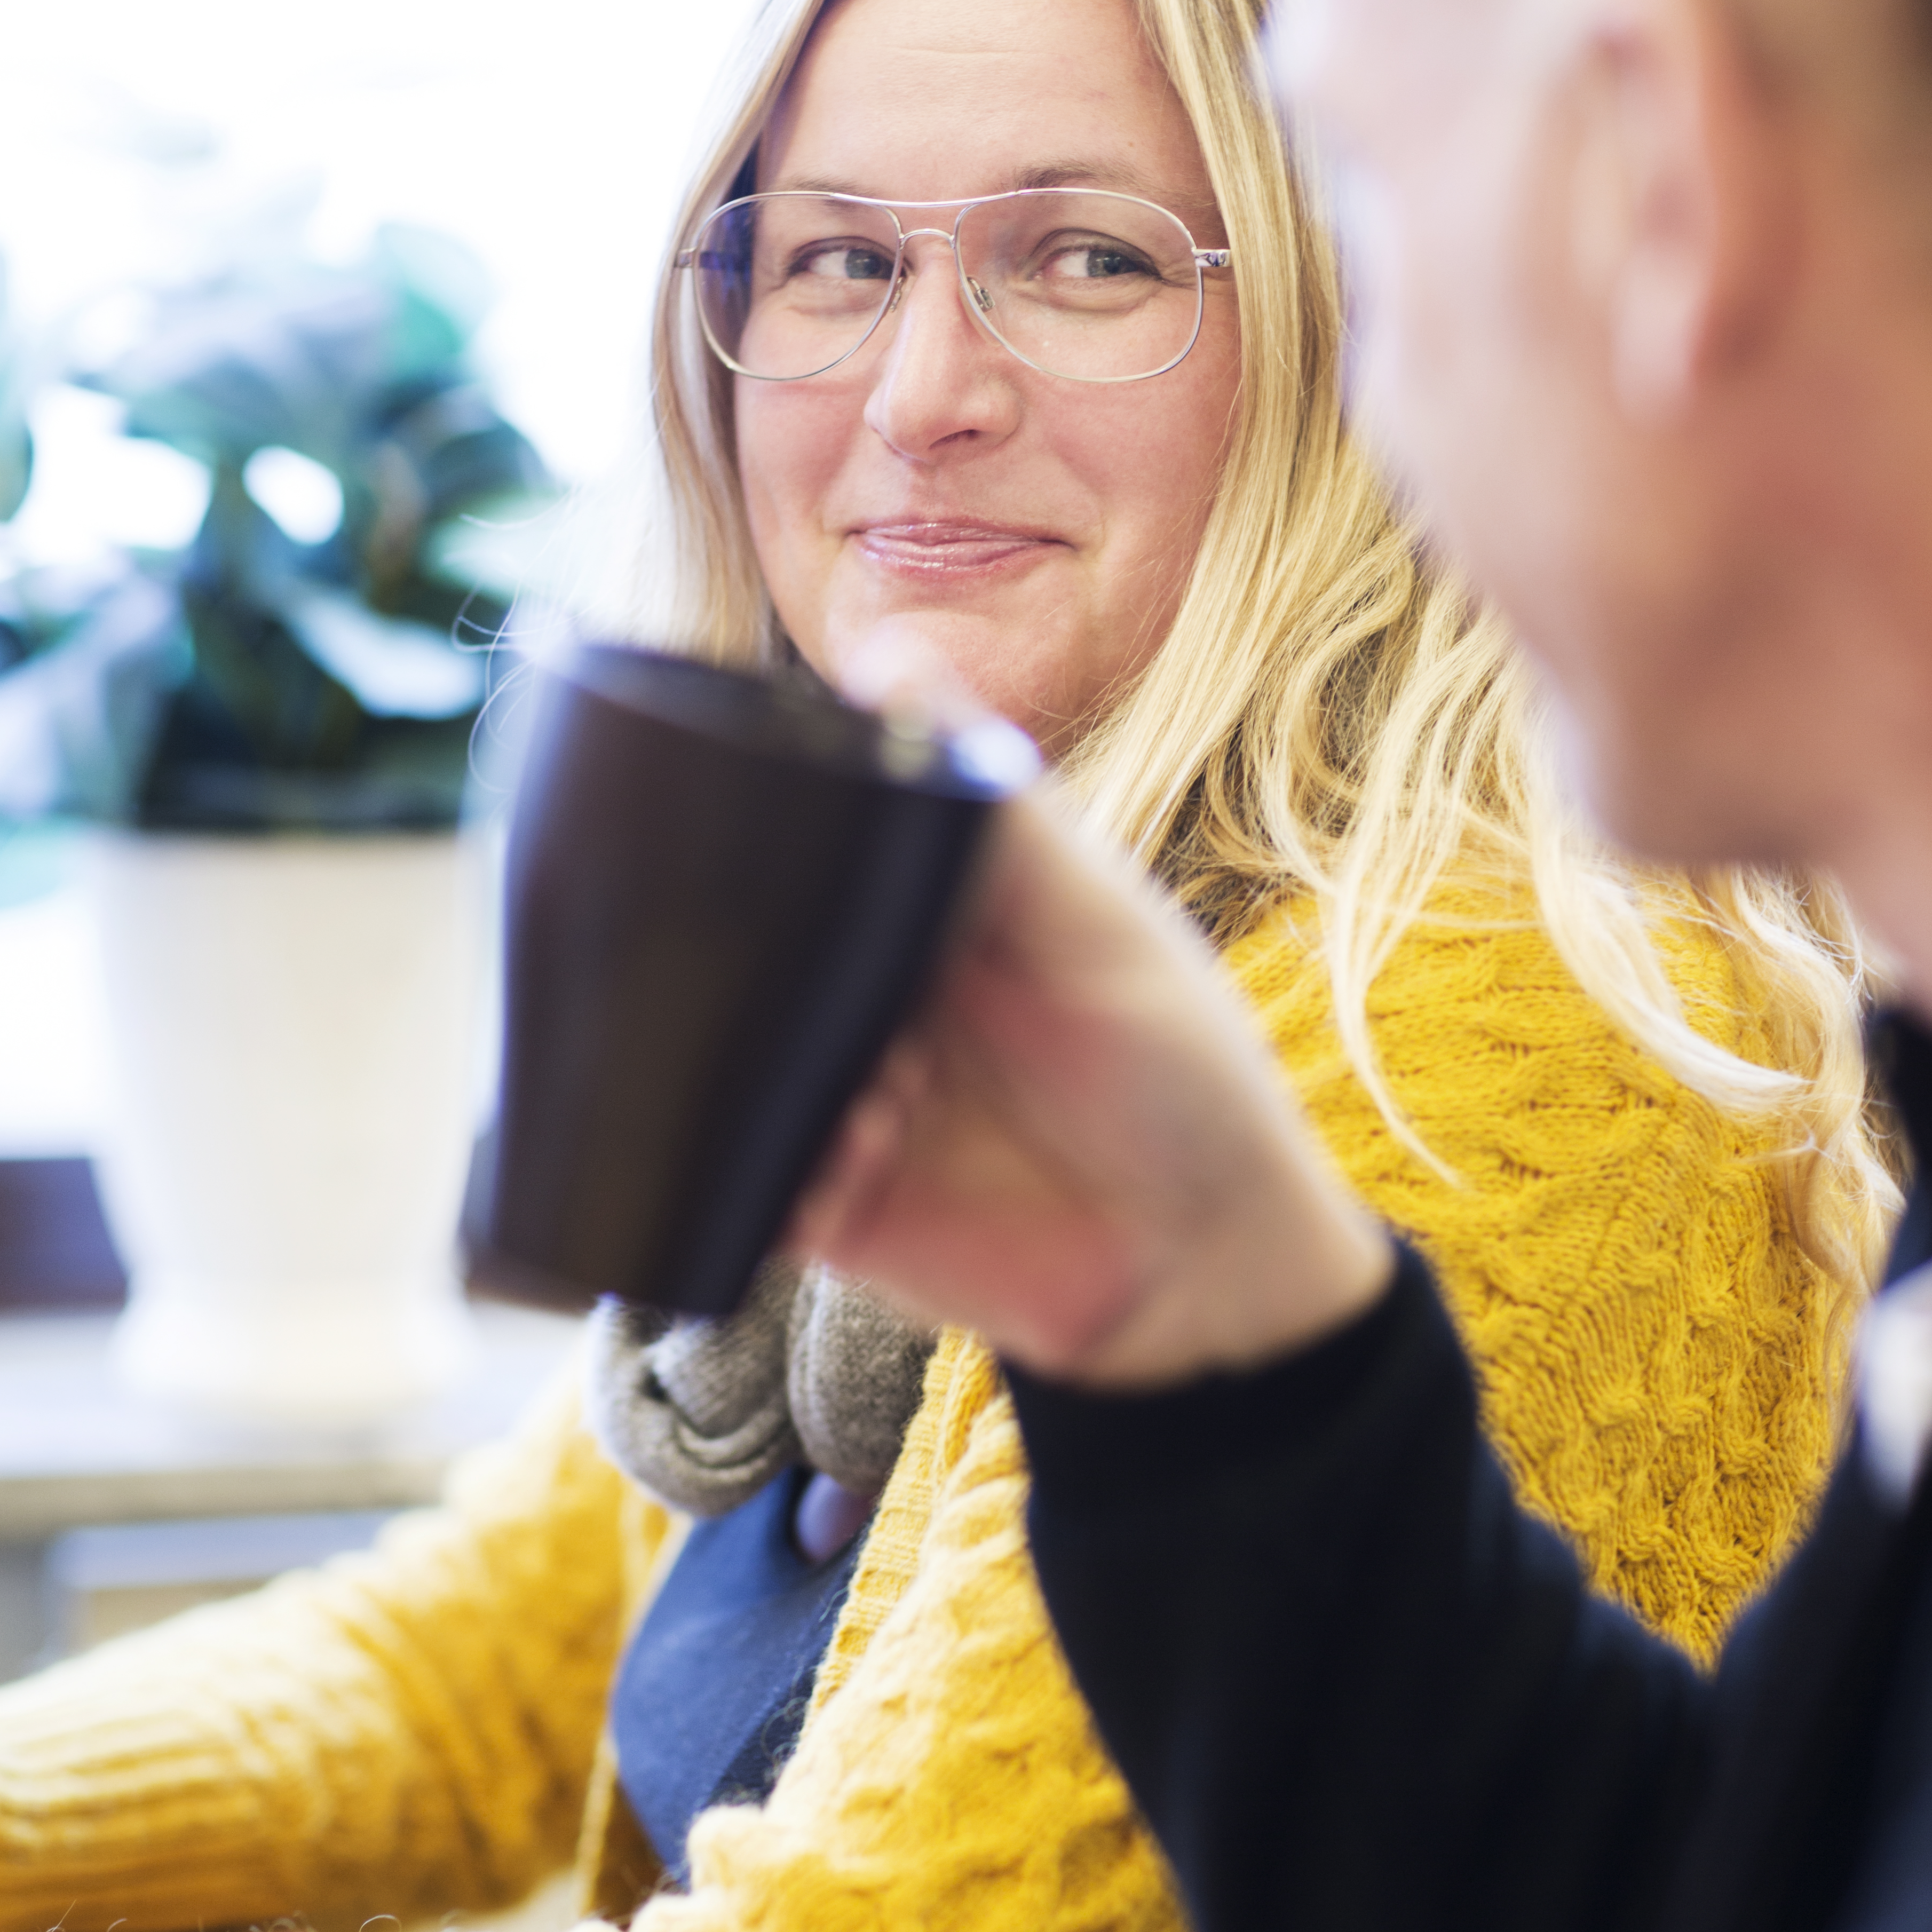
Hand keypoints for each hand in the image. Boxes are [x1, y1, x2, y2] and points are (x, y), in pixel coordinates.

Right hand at [792, 645, 1392, 1385]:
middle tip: (824, 993)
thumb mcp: (1099, 928)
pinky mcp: (820, 1201)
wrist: (1203, 1274)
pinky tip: (862, 1172)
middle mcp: (868, 991)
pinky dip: (777, 1177)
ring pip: (728, 1064)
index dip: (767, 833)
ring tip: (881, 1102)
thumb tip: (889, 657)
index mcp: (924, 906)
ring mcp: (837, 1096)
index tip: (758, 837)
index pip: (804, 839)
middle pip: (748, 950)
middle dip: (750, 967)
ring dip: (778, 1079)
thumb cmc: (1181, 1078)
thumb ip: (997, 817)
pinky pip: (740, 1182)